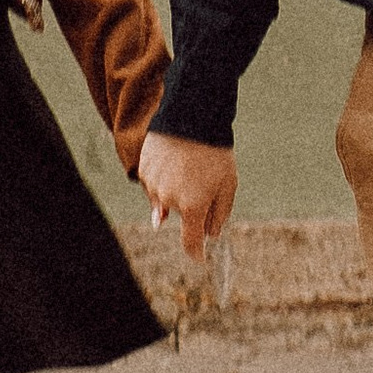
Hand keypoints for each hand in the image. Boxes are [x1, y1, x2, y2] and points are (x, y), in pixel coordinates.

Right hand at [139, 131, 236, 260]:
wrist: (193, 114)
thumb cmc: (215, 151)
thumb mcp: (228, 184)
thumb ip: (219, 214)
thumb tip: (211, 235)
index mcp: (193, 206)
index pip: (190, 243)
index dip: (196, 254)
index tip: (201, 258)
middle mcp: (170, 200)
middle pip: (181, 216)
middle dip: (193, 205)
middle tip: (204, 180)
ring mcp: (154, 185)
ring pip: (165, 201)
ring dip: (176, 192)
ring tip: (189, 167)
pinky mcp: (144, 170)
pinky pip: (154, 185)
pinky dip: (164, 179)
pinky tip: (175, 161)